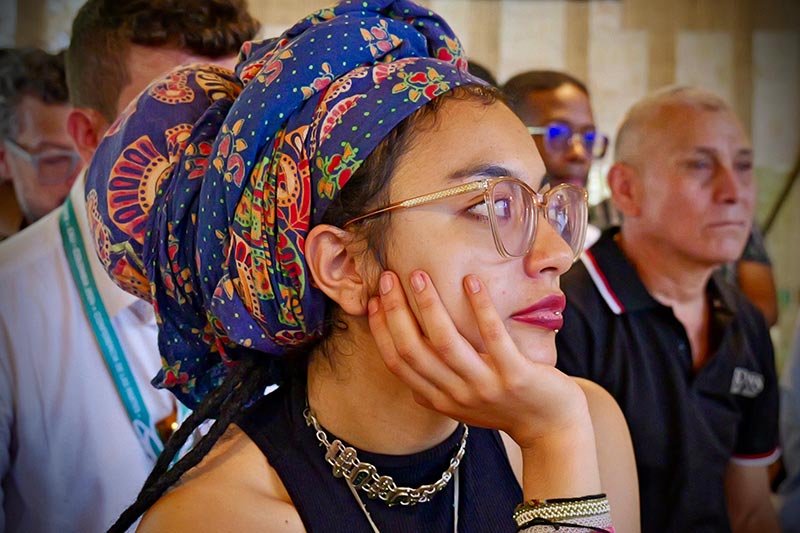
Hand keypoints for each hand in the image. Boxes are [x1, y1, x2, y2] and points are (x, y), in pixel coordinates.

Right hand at [367, 269, 591, 448]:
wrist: (551, 429)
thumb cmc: (505, 407)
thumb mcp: (461, 403)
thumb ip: (434, 386)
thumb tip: (403, 360)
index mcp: (439, 399)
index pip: (398, 363)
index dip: (382, 330)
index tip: (374, 300)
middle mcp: (457, 395)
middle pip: (413, 351)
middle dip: (396, 311)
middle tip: (389, 278)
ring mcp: (485, 386)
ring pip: (446, 343)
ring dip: (429, 306)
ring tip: (419, 275)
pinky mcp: (515, 376)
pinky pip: (493, 337)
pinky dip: (480, 308)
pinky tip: (471, 281)